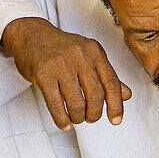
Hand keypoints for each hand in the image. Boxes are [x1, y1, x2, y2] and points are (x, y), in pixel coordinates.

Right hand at [1, 16, 131, 129]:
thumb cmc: (61, 48)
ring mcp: (61, 65)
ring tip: (76, 118)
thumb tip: (126, 95)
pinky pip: (56, 104)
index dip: (116, 105)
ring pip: (76, 103)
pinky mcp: (43, 74)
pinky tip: (64, 123)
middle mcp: (80, 56)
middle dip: (94, 114)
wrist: (32, 34)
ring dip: (78, 117)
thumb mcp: (88, 56)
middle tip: (90, 118)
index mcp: (94, 52)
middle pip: (95, 96)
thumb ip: (107, 75)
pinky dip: (61, 119)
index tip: (116, 120)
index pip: (111, 83)